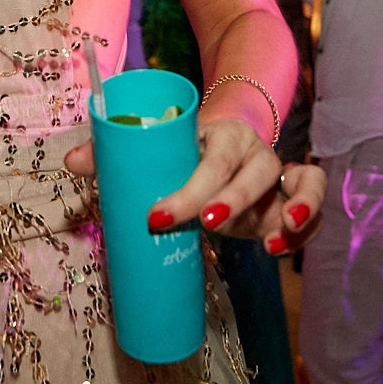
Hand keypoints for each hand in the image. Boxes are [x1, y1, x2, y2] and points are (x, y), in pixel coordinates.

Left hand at [66, 116, 325, 254]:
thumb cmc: (185, 150)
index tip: (156, 217)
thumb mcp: (156, 149)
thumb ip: (115, 154)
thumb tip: (69, 163)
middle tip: (205, 226)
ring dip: (296, 211)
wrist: (228, 139)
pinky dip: (306, 229)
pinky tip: (280, 250)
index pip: (213, 156)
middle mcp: (257, 151)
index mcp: (222, 133)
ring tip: (272, 243)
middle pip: (253, 173)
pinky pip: (313, 211)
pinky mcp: (293, 201)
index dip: (189, 188)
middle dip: (231, 202)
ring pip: (303, 186)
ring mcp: (280, 178)